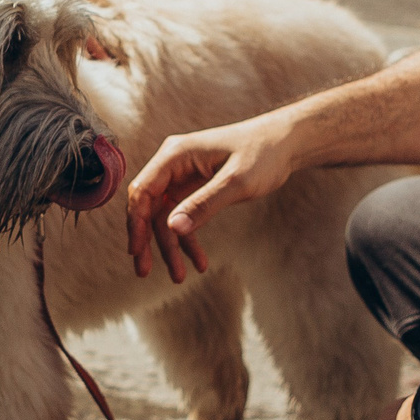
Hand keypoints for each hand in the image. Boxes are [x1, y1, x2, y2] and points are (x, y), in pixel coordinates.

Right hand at [124, 116, 299, 281]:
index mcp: (175, 155)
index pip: (143, 190)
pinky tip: (199, 261)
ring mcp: (182, 176)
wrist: (283, 143)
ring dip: (171, 246)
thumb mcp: (236, 182)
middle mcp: (172, 164)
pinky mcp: (194, 187)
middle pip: (148, 206)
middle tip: (144, 271)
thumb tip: (173, 228)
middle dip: (148, 240)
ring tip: (179, 276)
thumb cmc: (262, 154)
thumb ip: (204, 204)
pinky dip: (188, 238)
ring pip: (165, 216)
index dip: (136, 222)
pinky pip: (182, 216)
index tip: (136, 251)